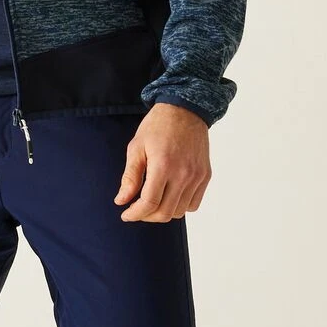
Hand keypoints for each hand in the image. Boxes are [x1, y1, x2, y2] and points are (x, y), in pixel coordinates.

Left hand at [114, 103, 210, 220]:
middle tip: (136, 210)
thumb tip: (121, 201)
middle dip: (147, 216)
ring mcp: (197, 176)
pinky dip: (180, 206)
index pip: (149, 203)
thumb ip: (130, 177)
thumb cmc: (158, 126)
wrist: (186, 110)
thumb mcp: (136, 147)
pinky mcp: (205, 175)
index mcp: (163, 165)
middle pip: (165, 212)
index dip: (135, 214)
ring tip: (152, 201)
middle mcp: (183, 173)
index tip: (126, 214)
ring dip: (163, 212)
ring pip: (180, 211)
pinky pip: (194, 204)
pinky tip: (169, 196)